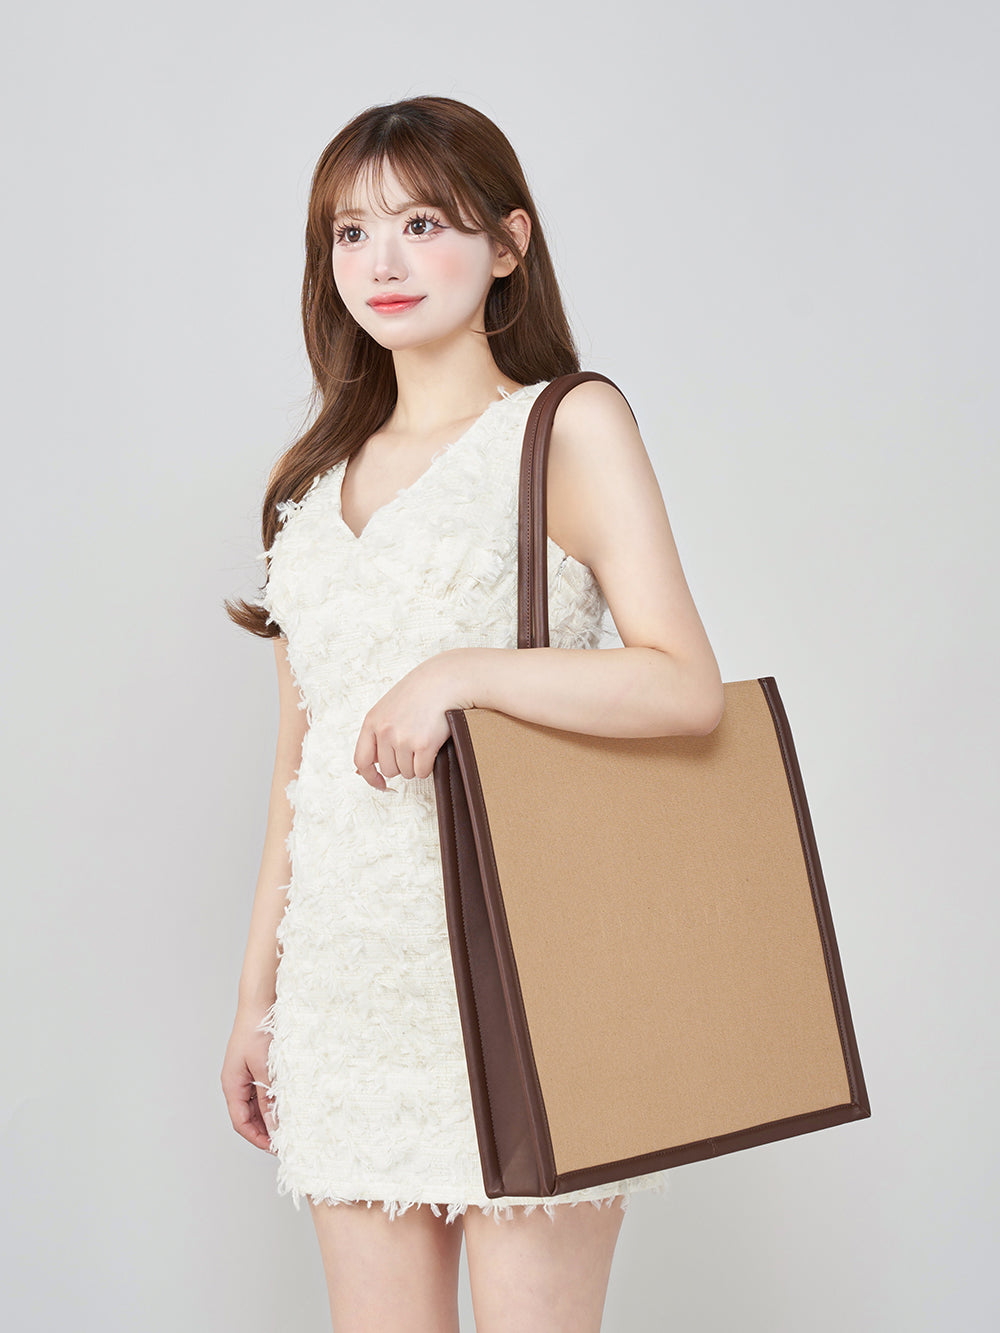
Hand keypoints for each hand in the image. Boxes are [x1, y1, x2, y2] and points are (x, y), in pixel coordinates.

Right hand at [221, 1007, 276, 1152]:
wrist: (261, 1001)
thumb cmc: (258, 1030)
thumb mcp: (266, 1069)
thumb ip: (270, 1099)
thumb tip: (275, 1126)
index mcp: (232, 1084)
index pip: (241, 1122)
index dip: (258, 1138)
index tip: (276, 1148)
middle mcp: (236, 1081)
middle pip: (248, 1116)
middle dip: (265, 1130)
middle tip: (286, 1140)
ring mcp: (246, 1073)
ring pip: (257, 1104)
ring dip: (271, 1115)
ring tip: (291, 1124)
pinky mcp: (257, 1065)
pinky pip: (264, 1090)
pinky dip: (275, 1099)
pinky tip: (289, 1102)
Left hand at [354, 649, 475, 789]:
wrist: (444, 681)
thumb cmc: (420, 692)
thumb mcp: (388, 708)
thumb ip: (377, 734)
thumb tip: (365, 767)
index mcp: (372, 722)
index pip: (362, 760)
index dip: (370, 777)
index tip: (379, 784)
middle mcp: (385, 732)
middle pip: (389, 770)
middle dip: (401, 765)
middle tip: (413, 748)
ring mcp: (403, 739)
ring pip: (407, 772)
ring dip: (416, 764)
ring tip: (424, 743)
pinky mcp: (423, 745)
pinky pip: (422, 771)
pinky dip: (428, 766)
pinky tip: (432, 749)